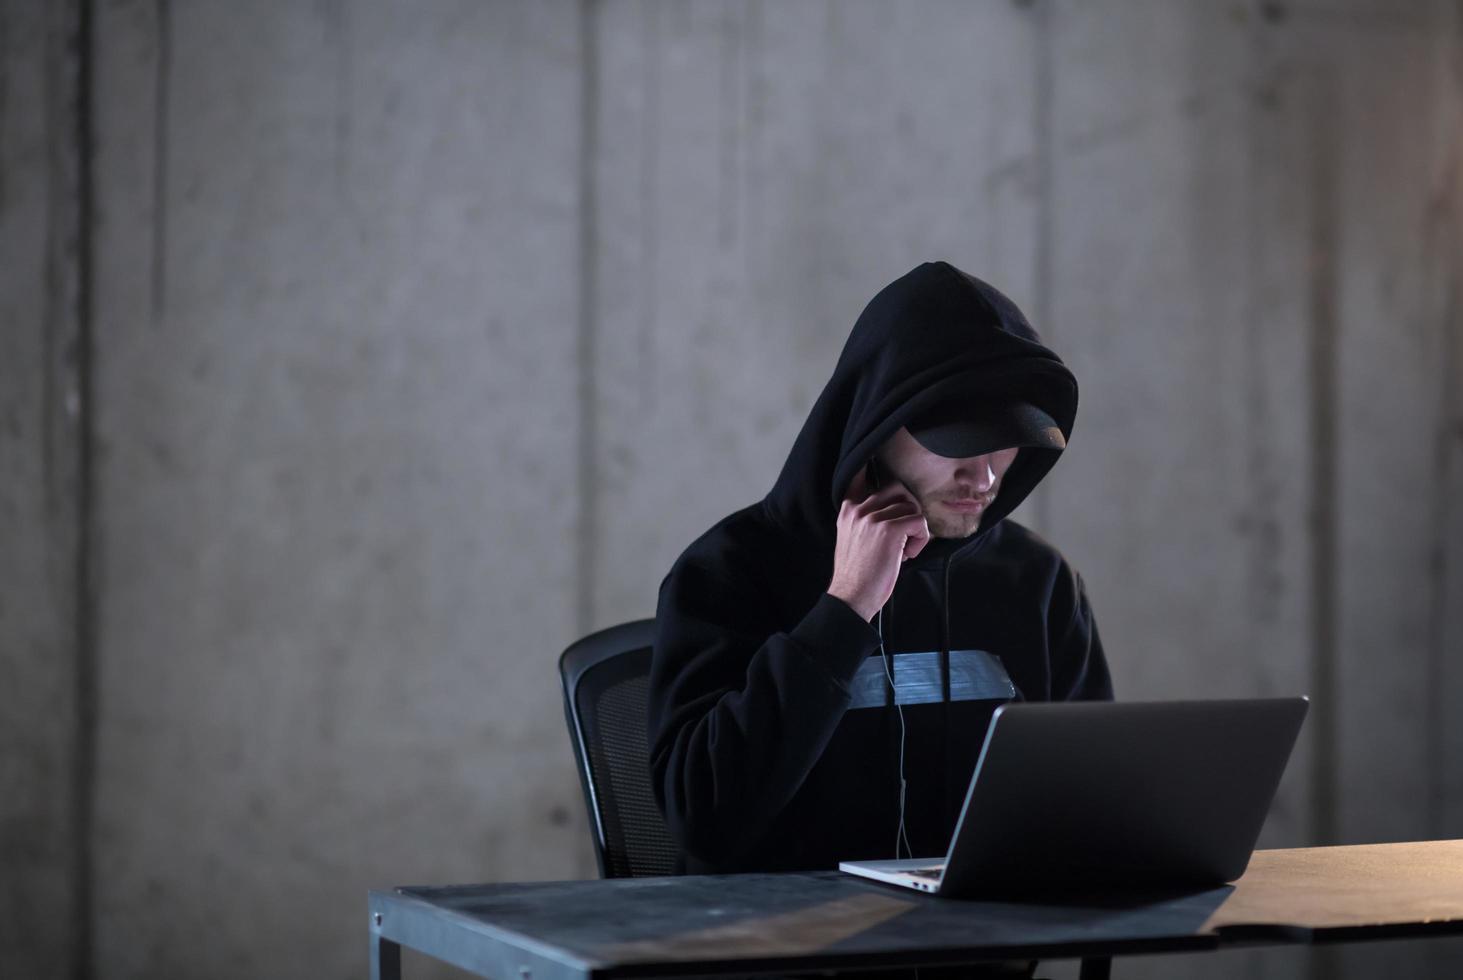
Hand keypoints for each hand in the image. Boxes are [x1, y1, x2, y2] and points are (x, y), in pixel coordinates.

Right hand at [826, 464, 929, 621]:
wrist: (851, 597)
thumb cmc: (858, 572)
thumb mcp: (852, 537)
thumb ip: (865, 517)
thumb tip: (898, 503)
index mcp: (848, 508)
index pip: (861, 473)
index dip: (872, 463)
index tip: (875, 455)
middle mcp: (859, 508)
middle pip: (899, 488)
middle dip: (909, 509)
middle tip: (902, 535)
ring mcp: (873, 518)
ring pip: (912, 506)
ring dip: (915, 530)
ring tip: (902, 550)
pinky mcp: (890, 530)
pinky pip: (920, 522)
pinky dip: (920, 541)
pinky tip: (906, 555)